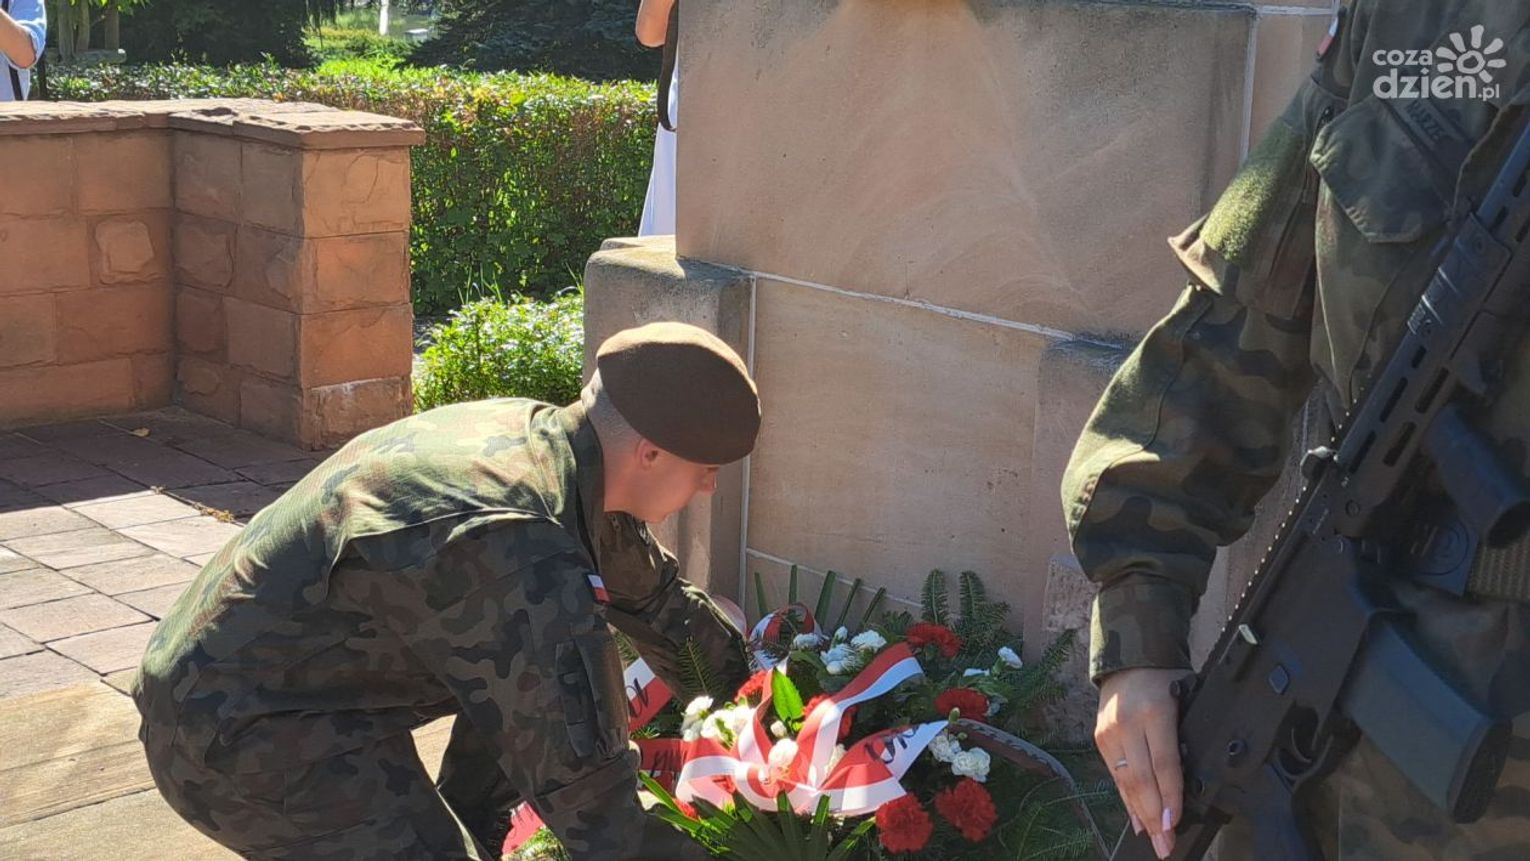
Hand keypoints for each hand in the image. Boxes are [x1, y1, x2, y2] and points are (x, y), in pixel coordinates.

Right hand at [1095, 668, 1186, 859]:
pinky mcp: (1099, 739)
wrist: (1128, 658)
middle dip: (1154, 817)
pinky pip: (1115, 775)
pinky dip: (1127, 799)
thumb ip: (1184, 739)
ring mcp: (1109, 733)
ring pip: (1126, 782)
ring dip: (1140, 815)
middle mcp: (1127, 724)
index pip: (1164, 765)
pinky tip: (1136, 819)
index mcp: (1154, 713)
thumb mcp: (1185, 702)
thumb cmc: (1165, 680)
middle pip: (1142, 780)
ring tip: (1153, 839)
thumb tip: (1187, 783)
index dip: (1170, 798)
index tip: (1174, 823)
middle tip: (1164, 845)